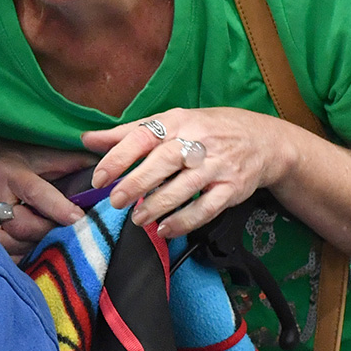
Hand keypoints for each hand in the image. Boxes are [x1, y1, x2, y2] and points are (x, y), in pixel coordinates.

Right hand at [0, 149, 96, 259]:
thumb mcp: (34, 156)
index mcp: (9, 172)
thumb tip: (96, 165)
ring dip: (34, 245)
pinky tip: (29, 249)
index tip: (78, 218)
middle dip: (47, 231)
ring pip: (12, 243)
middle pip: (24, 225)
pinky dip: (19, 255)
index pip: (37, 193)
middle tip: (64, 231)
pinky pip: (1, 254)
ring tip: (46, 238)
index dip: (59, 208)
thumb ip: (65, 163)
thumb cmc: (6, 163)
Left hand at [82, 108, 290, 238]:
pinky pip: (207, 208)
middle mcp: (198, 141)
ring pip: (184, 187)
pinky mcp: (232, 188)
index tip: (100, 178)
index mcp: (178, 121)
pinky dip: (185, 221)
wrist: (263, 141)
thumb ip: (128, 133)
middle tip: (115, 201)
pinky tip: (165, 229)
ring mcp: (217, 166)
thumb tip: (87, 139)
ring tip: (137, 218)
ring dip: (158, 205)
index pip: (143, 136)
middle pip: (163, 162)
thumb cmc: (207, 130)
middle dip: (136, 183)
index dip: (119, 157)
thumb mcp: (171, 122)